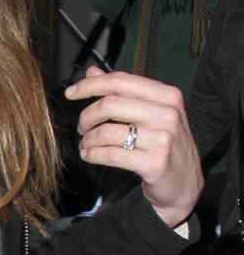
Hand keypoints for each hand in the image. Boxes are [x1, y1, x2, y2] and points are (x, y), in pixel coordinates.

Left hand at [64, 65, 203, 228]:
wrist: (184, 183)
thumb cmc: (164, 144)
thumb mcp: (151, 113)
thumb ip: (122, 92)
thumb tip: (92, 71)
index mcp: (167, 96)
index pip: (121, 81)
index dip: (90, 85)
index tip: (71, 93)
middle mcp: (168, 114)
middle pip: (110, 104)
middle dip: (87, 116)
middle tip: (82, 127)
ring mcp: (163, 139)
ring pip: (108, 131)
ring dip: (88, 139)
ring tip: (86, 144)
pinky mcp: (155, 163)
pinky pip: (112, 154)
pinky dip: (93, 154)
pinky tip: (89, 155)